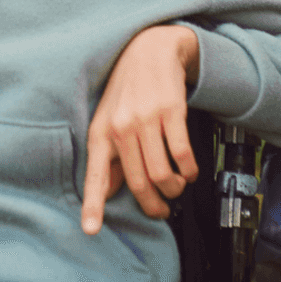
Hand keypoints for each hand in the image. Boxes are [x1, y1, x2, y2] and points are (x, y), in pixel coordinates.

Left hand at [82, 25, 200, 234]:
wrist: (151, 51)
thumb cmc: (129, 90)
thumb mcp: (109, 121)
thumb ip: (110, 157)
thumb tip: (107, 193)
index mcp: (101, 133)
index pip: (95, 175)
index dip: (92, 205)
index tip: (90, 230)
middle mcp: (121, 128)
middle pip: (138, 182)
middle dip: (153, 204)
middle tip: (162, 209)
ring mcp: (146, 119)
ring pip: (162, 173)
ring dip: (174, 188)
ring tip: (177, 186)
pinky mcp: (171, 112)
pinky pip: (182, 154)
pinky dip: (189, 170)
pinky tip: (190, 171)